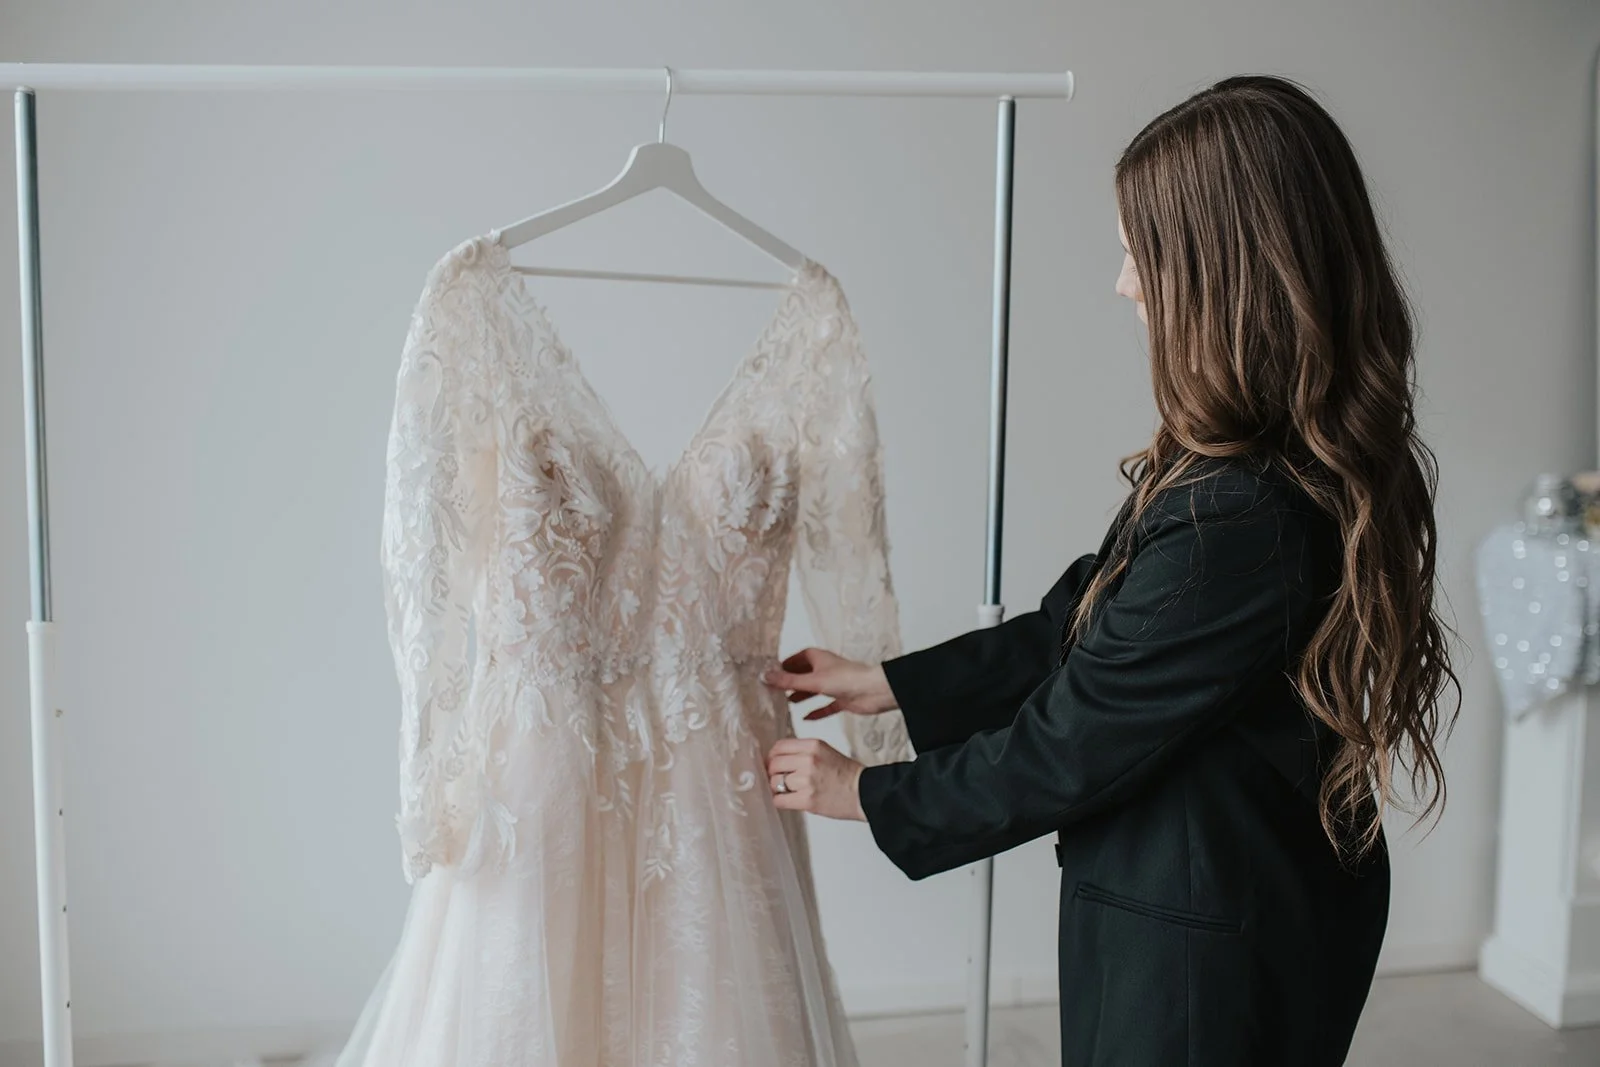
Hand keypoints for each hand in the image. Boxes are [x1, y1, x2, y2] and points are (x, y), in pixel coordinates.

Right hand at [763, 648, 897, 719]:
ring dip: (801, 696)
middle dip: (790, 682)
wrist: (874, 691)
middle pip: (804, 674)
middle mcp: (825, 669)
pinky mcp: (841, 698)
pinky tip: (806, 718)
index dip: (784, 665)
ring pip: (813, 690)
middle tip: (774, 691)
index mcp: (818, 658)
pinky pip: (825, 706)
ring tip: (787, 703)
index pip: (796, 658)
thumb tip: (766, 676)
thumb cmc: (847, 679)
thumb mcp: (812, 680)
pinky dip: (816, 711)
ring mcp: (834, 684)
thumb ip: (788, 681)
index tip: (771, 674)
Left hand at [766, 738, 866, 820]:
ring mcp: (807, 780)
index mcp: (813, 745)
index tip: (773, 763)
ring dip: (777, 788)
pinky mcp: (807, 799)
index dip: (772, 756)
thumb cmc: (847, 775)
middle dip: (773, 773)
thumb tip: (778, 759)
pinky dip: (780, 801)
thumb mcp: (825, 752)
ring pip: (774, 782)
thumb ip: (803, 752)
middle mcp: (808, 760)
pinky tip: (789, 800)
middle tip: (779, 779)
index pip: (779, 746)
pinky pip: (779, 800)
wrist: (865, 792)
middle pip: (774, 764)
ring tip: (789, 791)